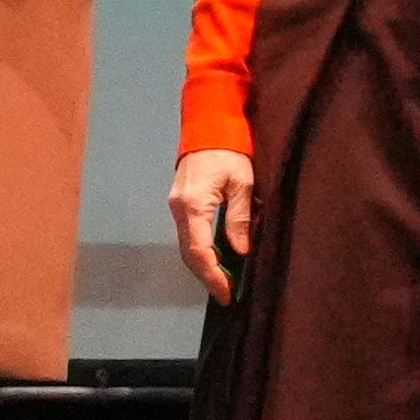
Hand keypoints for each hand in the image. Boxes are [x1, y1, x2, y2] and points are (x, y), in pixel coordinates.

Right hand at [167, 148, 257, 301]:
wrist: (209, 126)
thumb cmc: (230, 151)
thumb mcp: (243, 183)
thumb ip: (239, 218)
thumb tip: (240, 251)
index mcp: (193, 205)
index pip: (199, 251)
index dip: (213, 276)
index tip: (227, 293)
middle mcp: (179, 209)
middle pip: (189, 254)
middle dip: (208, 277)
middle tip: (228, 294)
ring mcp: (177, 206)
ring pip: (187, 246)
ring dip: (205, 266)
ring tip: (226, 282)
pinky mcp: (181, 204)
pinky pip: (190, 235)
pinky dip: (203, 251)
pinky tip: (219, 260)